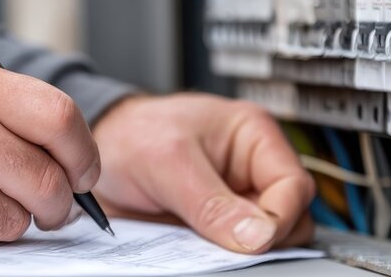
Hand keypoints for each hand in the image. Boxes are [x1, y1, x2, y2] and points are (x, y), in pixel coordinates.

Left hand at [91, 93, 314, 253]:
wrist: (96, 153)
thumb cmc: (131, 134)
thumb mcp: (169, 162)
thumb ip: (212, 202)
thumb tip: (257, 235)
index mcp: (253, 137)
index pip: (294, 186)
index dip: (279, 217)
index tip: (255, 238)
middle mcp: (250, 170)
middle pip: (289, 218)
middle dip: (264, 236)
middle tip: (226, 242)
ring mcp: (234, 201)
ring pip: (264, 239)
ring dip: (240, 249)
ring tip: (204, 242)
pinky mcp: (215, 226)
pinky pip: (232, 250)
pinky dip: (219, 257)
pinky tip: (196, 250)